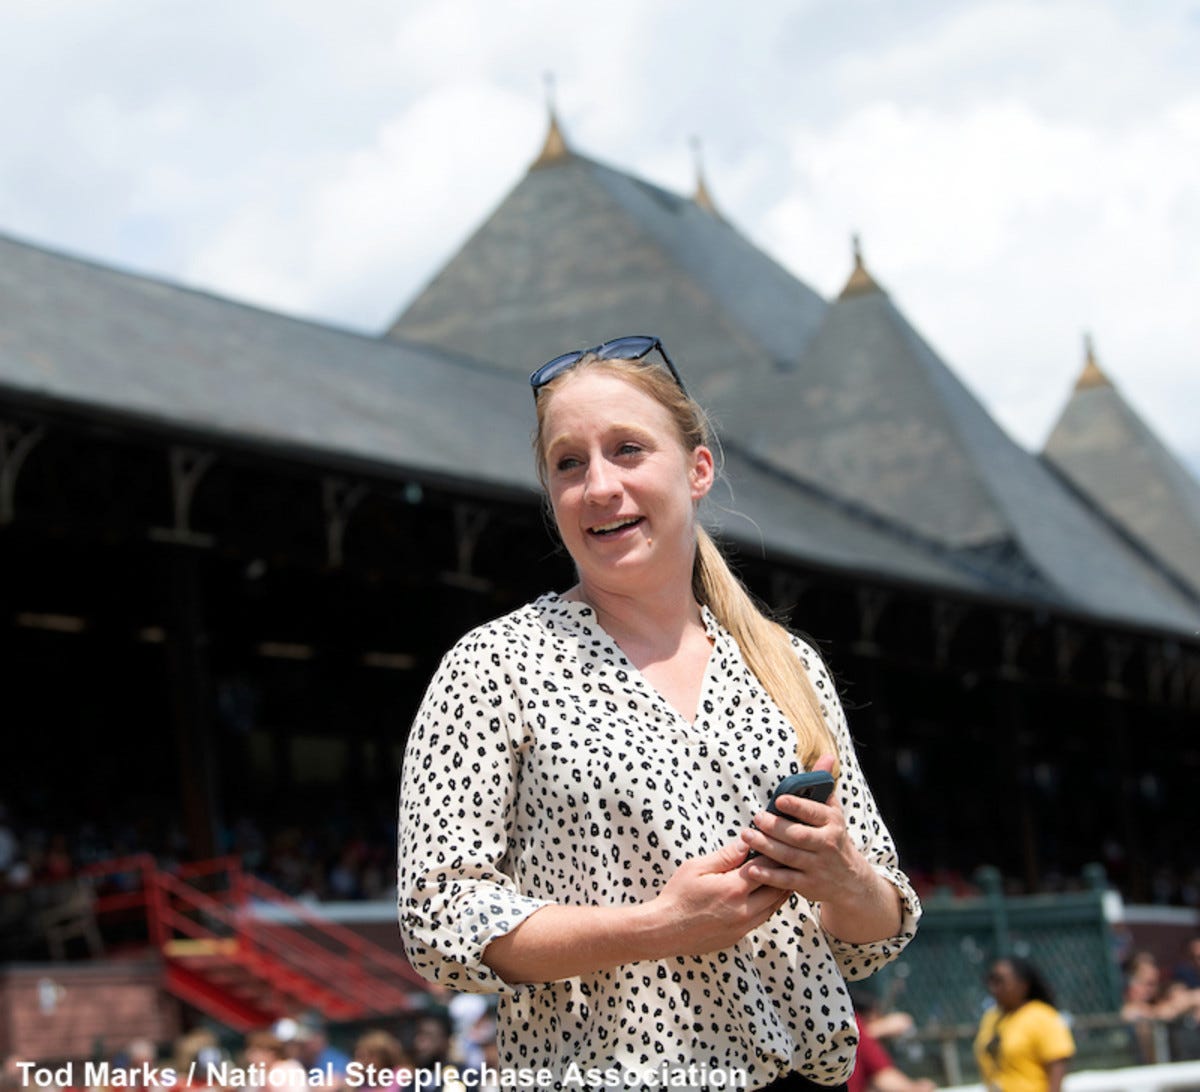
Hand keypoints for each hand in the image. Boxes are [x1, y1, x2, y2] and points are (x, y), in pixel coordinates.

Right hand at [646, 840, 791, 957]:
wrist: (665, 930)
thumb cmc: (678, 896)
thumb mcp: (697, 868)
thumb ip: (725, 856)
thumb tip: (745, 844)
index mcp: (734, 889)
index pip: (766, 867)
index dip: (774, 853)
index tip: (778, 844)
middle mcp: (744, 909)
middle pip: (777, 889)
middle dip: (783, 872)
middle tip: (788, 860)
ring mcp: (743, 926)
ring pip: (773, 907)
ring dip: (779, 891)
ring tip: (783, 876)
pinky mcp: (738, 936)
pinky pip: (762, 919)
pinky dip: (768, 906)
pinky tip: (765, 896)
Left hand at [737, 753, 868, 903]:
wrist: (850, 880)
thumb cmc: (833, 837)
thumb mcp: (833, 811)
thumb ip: (824, 784)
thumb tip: (826, 756)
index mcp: (833, 823)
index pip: (815, 813)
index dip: (797, 806)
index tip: (779, 800)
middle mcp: (827, 845)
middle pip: (798, 836)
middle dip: (775, 827)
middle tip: (756, 818)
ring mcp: (818, 867)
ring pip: (789, 857)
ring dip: (766, 847)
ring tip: (747, 836)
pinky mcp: (809, 885)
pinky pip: (786, 880)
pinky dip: (768, 875)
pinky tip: (751, 867)